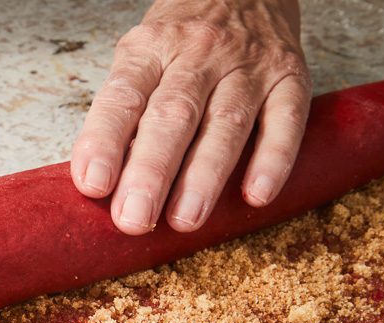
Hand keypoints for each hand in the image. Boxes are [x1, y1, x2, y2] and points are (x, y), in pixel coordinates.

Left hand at [70, 0, 309, 234]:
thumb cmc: (181, 40)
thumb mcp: (142, 58)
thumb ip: (126, 113)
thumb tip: (103, 183)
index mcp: (150, 49)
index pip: (123, 96)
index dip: (105, 141)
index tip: (93, 184)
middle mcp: (198, 54)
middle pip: (173, 115)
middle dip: (151, 172)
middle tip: (134, 218)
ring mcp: (248, 65)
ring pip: (226, 123)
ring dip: (204, 177)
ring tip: (184, 220)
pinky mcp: (290, 77)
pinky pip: (286, 120)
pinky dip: (273, 159)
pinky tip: (256, 194)